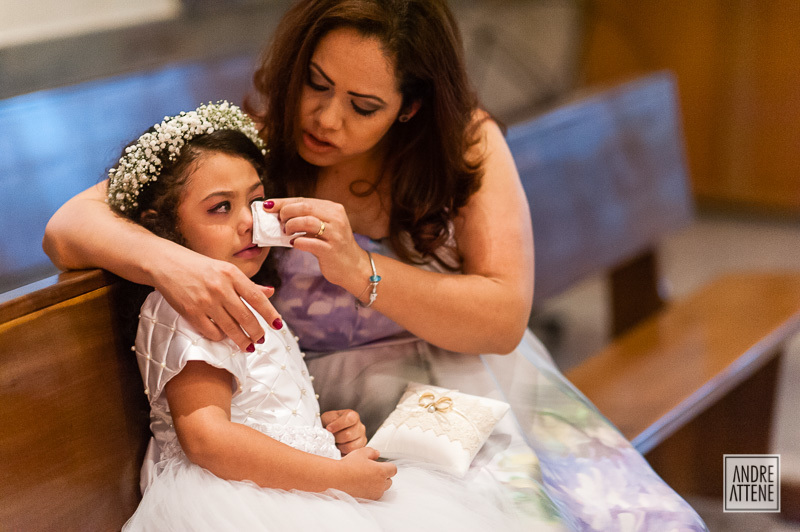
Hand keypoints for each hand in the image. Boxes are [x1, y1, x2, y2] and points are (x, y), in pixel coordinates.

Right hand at [151, 248, 282, 350]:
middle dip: (257, 332)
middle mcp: (220, 287)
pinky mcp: (191, 312)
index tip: (278, 325)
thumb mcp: (226, 269)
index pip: (257, 298)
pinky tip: (224, 336)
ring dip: (242, 340)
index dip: (270, 314)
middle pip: (246, 317)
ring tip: (248, 345)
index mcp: (231, 274)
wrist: (167, 264)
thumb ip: (248, 284)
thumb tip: (270, 292)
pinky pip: (212, 332)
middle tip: (261, 339)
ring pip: (231, 328)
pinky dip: (221, 337)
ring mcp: (205, 301)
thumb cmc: (200, 267)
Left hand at [263, 198, 365, 288]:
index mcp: (333, 209)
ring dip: (291, 226)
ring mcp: (335, 234)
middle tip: (280, 222)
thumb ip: (308, 218)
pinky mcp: (331, 250)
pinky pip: (309, 242)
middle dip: (286, 212)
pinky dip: (298, 242)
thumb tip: (279, 213)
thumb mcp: (325, 227)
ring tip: (287, 232)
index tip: (268, 205)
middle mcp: (336, 219)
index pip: (304, 200)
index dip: (283, 202)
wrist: (354, 267)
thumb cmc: (334, 246)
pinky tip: (294, 243)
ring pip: (307, 221)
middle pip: (305, 207)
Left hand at [321, 409, 366, 454]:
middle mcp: (360, 426)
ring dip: (339, 445)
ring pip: (350, 446)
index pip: (350, 419)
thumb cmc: (330, 423)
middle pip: (348, 435)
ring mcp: (362, 438)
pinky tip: (340, 447)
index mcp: (353, 416)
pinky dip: (343, 451)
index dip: (338, 425)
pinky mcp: (360, 448)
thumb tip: (330, 428)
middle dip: (336, 437)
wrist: (331, 432)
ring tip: (336, 442)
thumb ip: (330, 420)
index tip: (328, 429)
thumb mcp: (327, 417)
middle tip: (331, 437)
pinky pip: (351, 452)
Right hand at [337, 447, 396, 499]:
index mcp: (381, 471)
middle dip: (384, 476)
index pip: (393, 469)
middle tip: (372, 470)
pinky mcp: (368, 499)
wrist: (336, 479)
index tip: (381, 465)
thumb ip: (372, 452)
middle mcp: (380, 484)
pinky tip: (362, 485)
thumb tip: (377, 454)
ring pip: (382, 489)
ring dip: (378, 484)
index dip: (388, 466)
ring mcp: (374, 493)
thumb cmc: (348, 466)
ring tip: (366, 478)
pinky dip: (371, 491)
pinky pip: (374, 495)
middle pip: (389, 480)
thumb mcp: (361, 452)